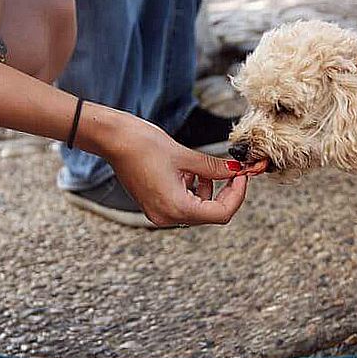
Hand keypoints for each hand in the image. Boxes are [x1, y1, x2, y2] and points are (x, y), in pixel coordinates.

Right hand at [102, 113, 247, 226]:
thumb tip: (236, 170)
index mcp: (176, 207)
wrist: (113, 140)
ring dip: (208, 191)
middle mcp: (167, 217)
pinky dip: (193, 191)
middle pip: (210, 213)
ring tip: (202, 169)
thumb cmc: (144, 144)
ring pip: (198, 210)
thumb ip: (214, 168)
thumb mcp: (186, 156)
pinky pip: (183, 205)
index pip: (221, 213)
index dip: (237, 194)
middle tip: (233, 171)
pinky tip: (188, 173)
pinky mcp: (154, 206)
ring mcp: (159, 214)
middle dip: (225, 192)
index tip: (242, 176)